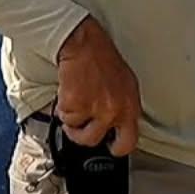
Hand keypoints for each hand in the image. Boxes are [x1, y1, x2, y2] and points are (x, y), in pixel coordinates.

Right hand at [55, 16, 141, 155]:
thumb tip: (116, 125)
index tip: (110, 148)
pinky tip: (69, 91)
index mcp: (130, 106)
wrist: (85, 45)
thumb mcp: (125, 84)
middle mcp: (115, 111)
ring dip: (71, 121)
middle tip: (79, 130)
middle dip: (84, 138)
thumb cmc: (104, 59)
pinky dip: (63, 107)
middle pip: (95, 140)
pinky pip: (65, 117)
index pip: (129, 141)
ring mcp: (95, 110)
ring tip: (74, 101)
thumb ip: (123, 107)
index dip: (117, 148)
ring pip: (76, 130)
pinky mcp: (76, 105)